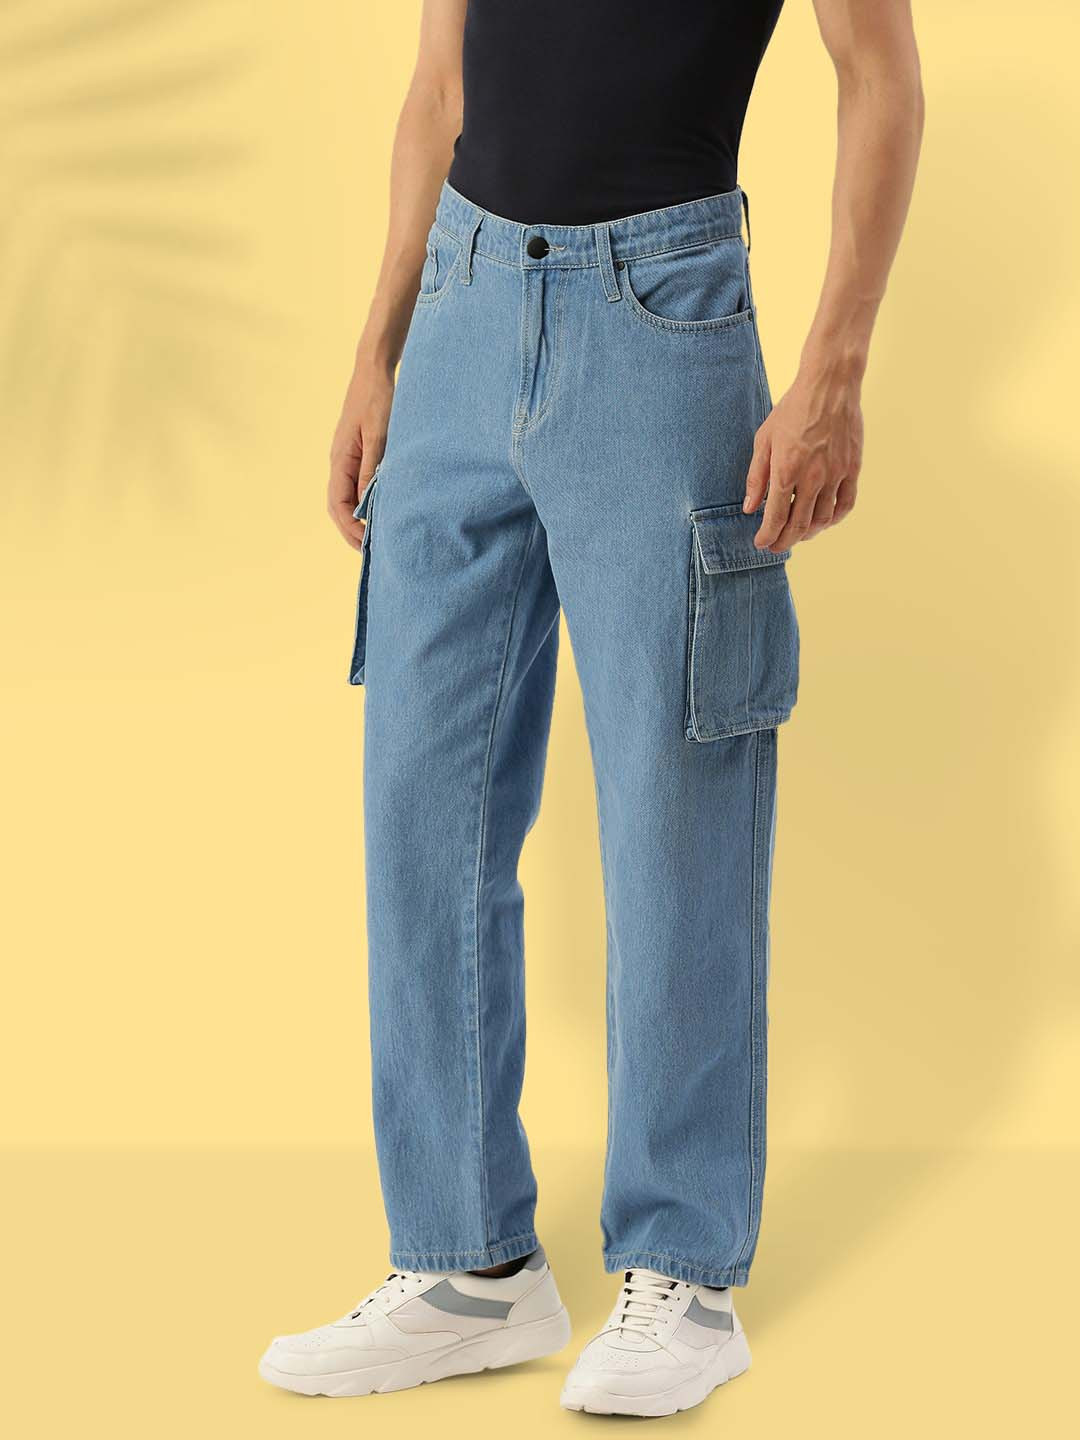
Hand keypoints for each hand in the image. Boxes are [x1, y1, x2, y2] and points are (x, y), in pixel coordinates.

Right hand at [327, 357, 394, 550]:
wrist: (374, 371)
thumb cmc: (378, 399)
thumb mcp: (379, 434)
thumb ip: (372, 467)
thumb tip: (366, 502)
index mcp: (339, 459)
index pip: (337, 504)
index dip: (350, 527)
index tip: (367, 543)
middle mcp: (338, 461)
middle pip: (338, 506)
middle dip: (351, 530)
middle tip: (371, 551)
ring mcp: (346, 458)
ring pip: (346, 498)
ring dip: (357, 519)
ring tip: (375, 537)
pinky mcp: (357, 453)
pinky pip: (355, 486)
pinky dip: (363, 503)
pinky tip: (378, 511)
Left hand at [743, 360, 862, 552]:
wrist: (830, 386)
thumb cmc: (792, 409)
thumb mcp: (764, 439)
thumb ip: (756, 476)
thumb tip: (749, 507)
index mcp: (786, 470)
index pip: (775, 517)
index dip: (767, 536)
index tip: (761, 543)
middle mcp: (812, 477)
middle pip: (799, 524)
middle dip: (785, 541)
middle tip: (777, 546)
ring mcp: (836, 474)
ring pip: (824, 519)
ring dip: (809, 533)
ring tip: (798, 534)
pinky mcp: (852, 469)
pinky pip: (846, 504)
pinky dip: (834, 519)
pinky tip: (825, 521)